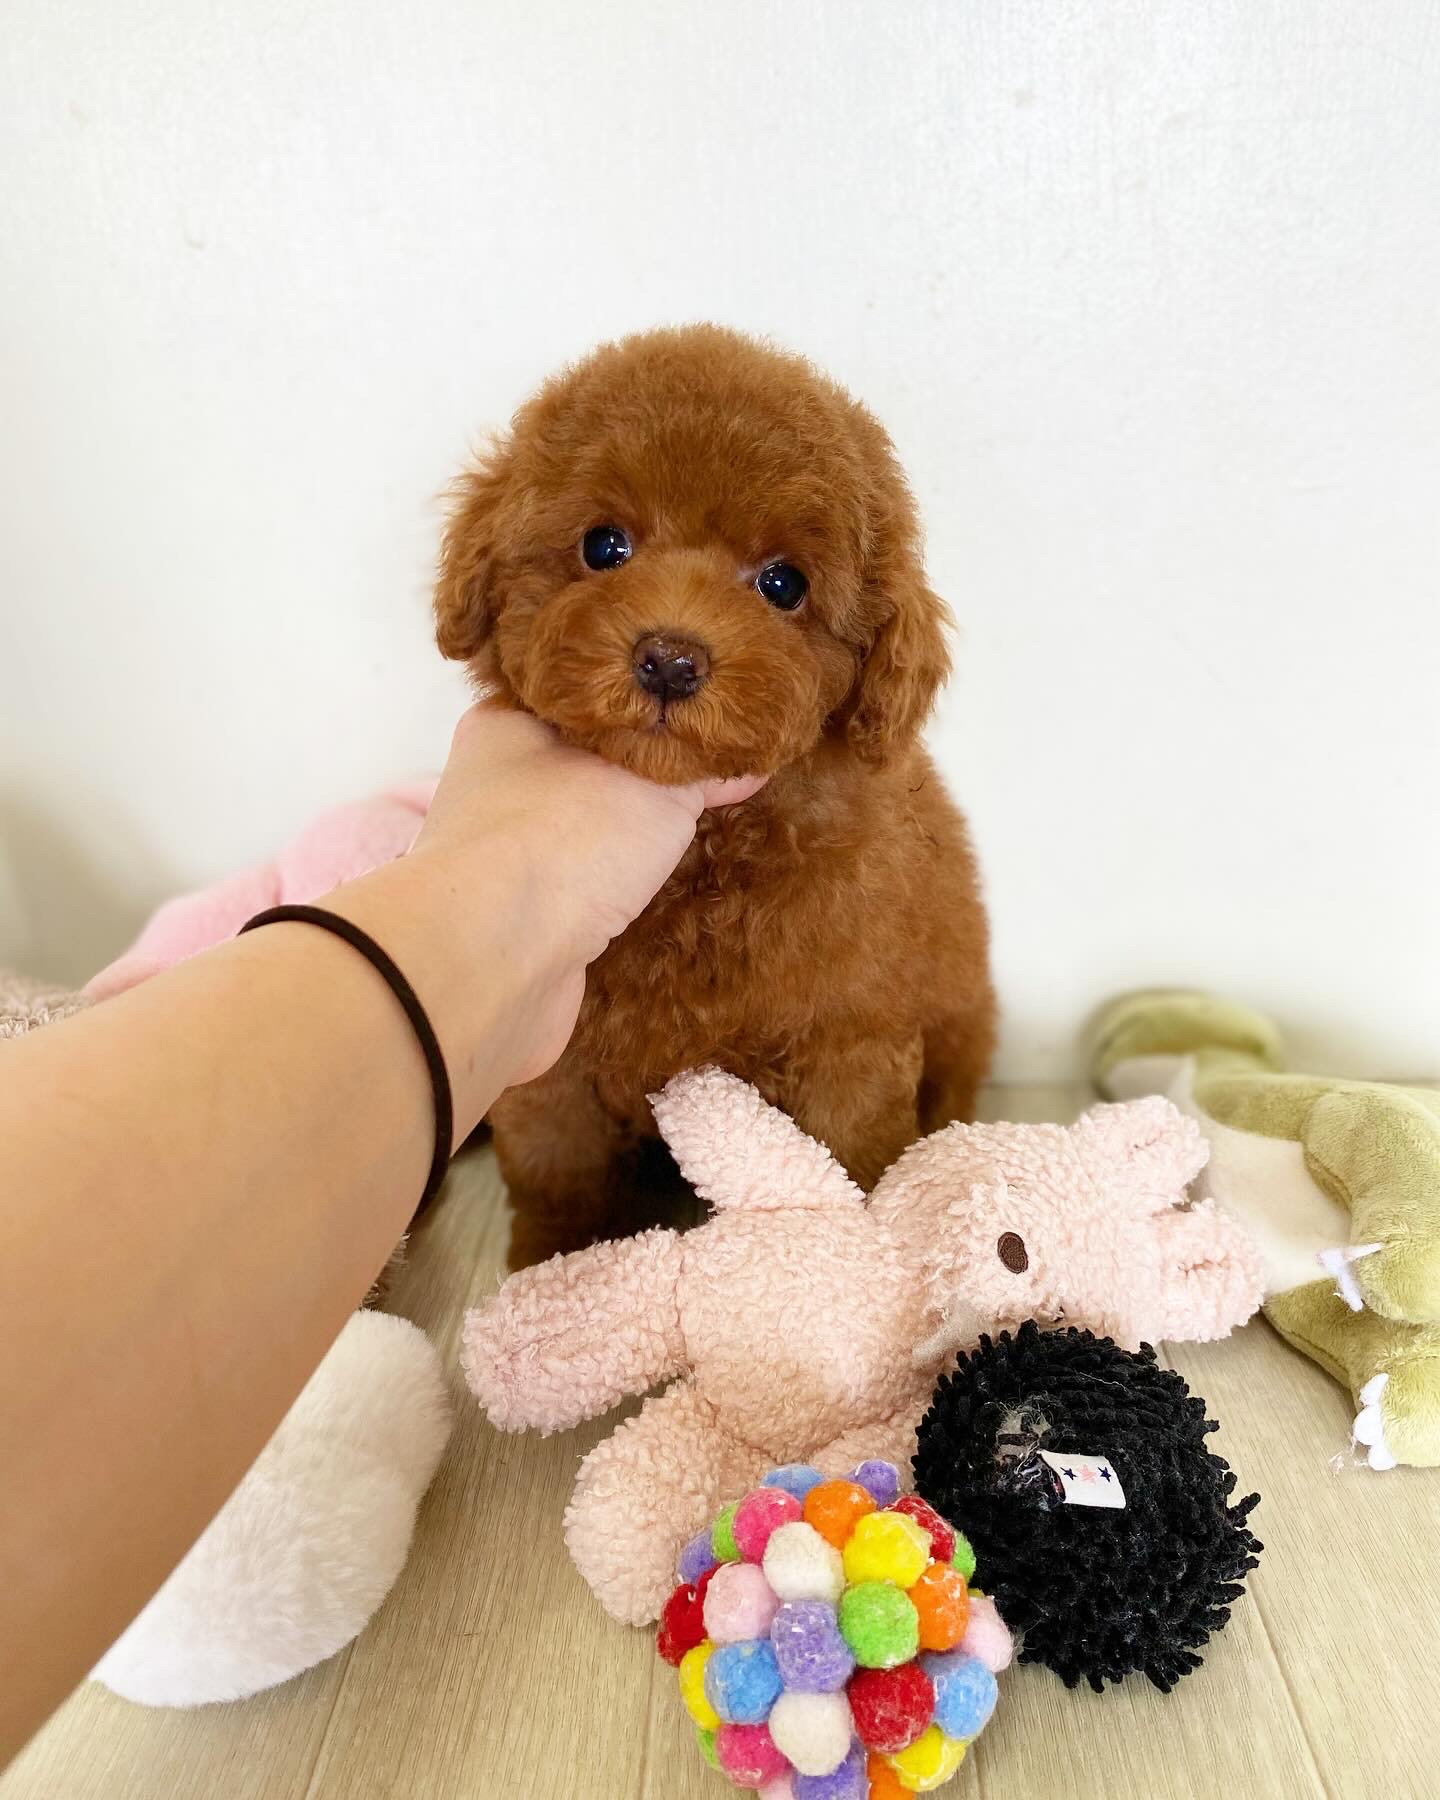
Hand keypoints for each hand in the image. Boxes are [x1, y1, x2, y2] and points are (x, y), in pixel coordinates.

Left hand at [402, 702, 767, 1093]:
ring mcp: (503, 857)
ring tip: (705, 824)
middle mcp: (496, 786)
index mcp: (509, 723)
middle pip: (586, 763)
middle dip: (646, 770)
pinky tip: (662, 887)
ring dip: (631, 835)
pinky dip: (617, 888)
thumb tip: (753, 760)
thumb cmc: (566, 837)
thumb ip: (701, 771)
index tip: (708, 711)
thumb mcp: (656, 785)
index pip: (588, 697)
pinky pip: (581, 888)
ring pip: (582, 829)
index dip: (647, 698)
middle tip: (718, 769)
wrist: (495, 960)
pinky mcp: (519, 921)